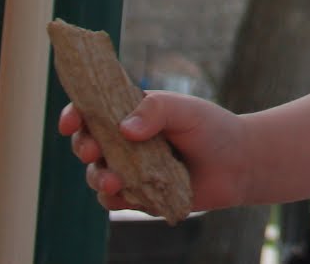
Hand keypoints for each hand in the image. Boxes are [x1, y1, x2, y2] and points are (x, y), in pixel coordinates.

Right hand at [58, 91, 249, 213]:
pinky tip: (128, 195)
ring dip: (98, 177)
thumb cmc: (212, 128)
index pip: (93, 110)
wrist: (238, 164)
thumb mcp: (186, 110)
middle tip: (91, 151)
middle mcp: (124, 141)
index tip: (71, 121)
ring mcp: (129, 169)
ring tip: (115, 180)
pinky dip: (116, 198)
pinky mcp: (137, 195)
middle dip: (82, 147)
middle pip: (86, 144)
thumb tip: (123, 129)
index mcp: (131, 113)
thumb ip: (156, 111)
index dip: (76, 114)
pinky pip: (113, 200)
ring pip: (95, 175)